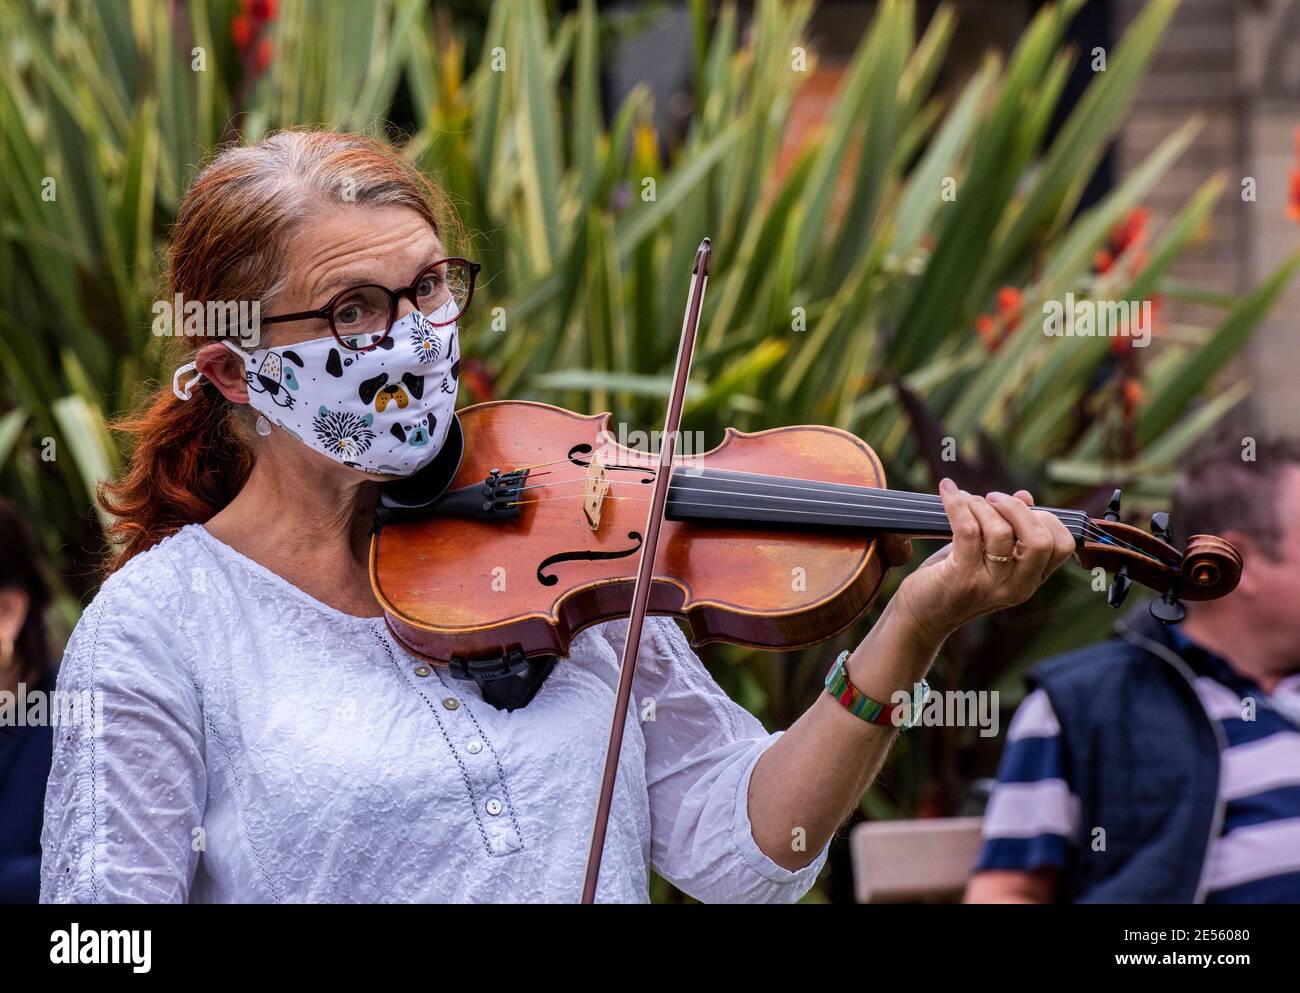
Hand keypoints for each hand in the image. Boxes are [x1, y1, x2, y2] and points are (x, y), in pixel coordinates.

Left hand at [891, 478, 1076, 647]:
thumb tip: (1025, 496)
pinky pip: (967, 530)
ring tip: (965, 500)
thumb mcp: (988, 556)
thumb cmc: (955, 580)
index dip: (1044, 517)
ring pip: (1000, 531)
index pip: (1061, 545)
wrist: (923, 615)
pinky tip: (948, 492)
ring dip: (981, 505)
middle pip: (1040, 540)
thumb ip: (1011, 530)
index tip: (1018, 506)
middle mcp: (1017, 587)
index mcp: (1031, 581)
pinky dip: (957, 504)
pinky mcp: (961, 578)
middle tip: (992, 498)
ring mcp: (990, 585)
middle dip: (1016, 508)